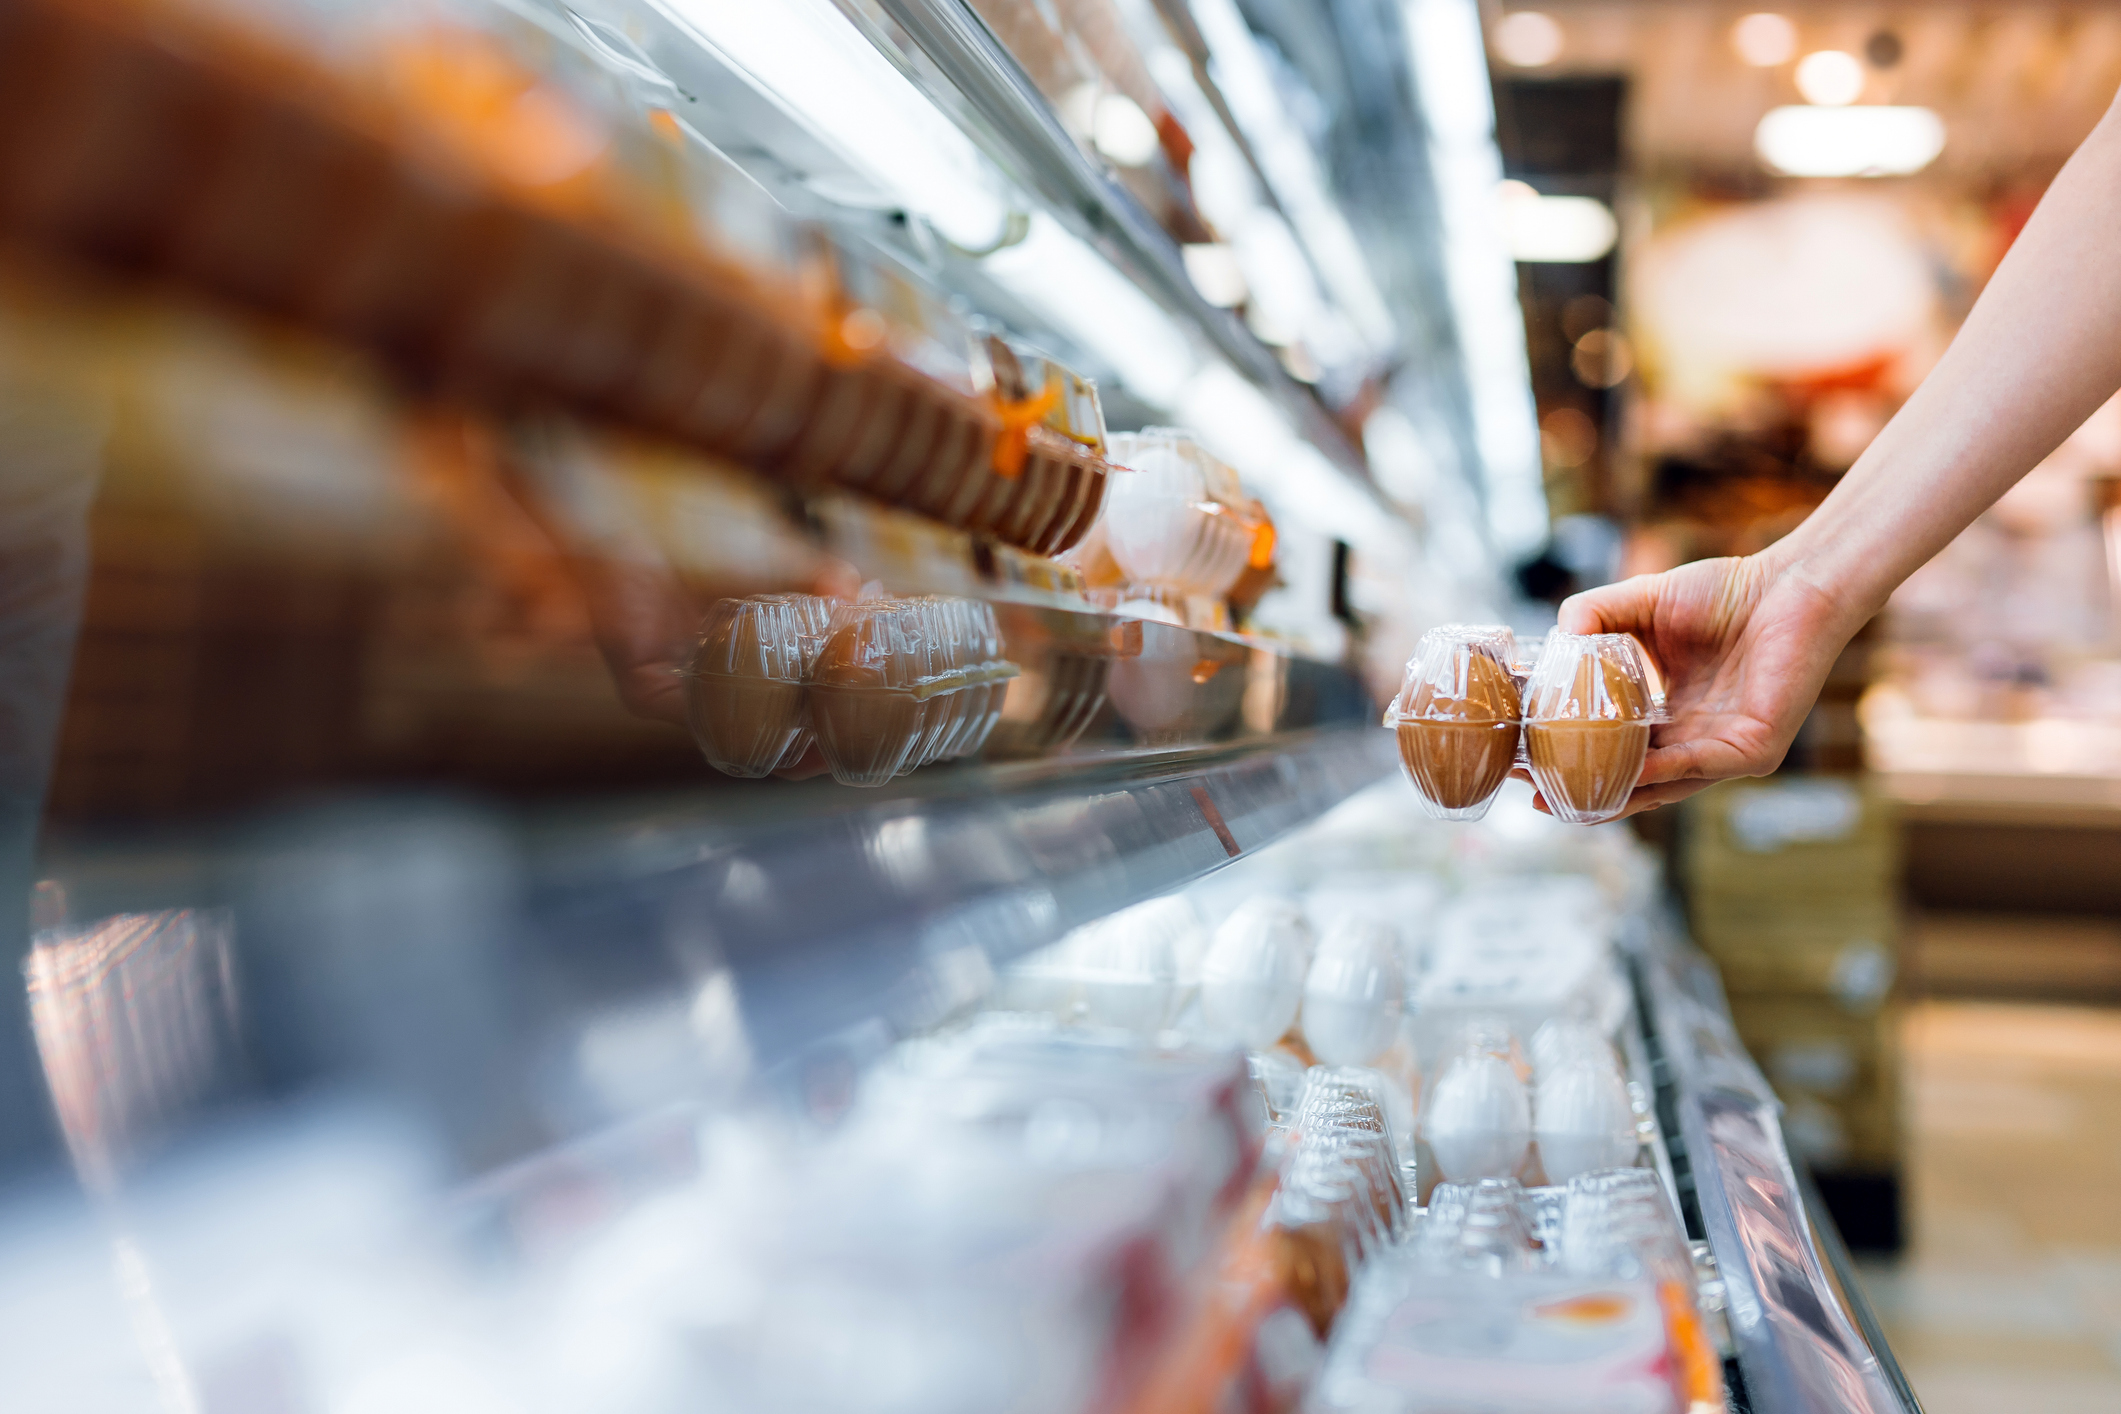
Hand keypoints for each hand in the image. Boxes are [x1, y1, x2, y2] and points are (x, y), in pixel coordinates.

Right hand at [1540, 553, 1860, 818]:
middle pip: (1630, 781)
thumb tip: (1552, 642)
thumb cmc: (1727, 591)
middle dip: (1580, 791)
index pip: (1615, 750)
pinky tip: (1627, 771)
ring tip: (1565, 795)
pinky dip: (1661, 772)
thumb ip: (1593, 616)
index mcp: (1671, 716)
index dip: (1569, 758)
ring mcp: (1725, 752)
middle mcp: (1696, 742)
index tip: (1522, 761)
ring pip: (1660, 788)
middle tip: (1531, 792)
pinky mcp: (1754, 750)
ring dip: (1612, 793)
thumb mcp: (1640, 602)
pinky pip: (1699, 768)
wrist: (1794, 583)